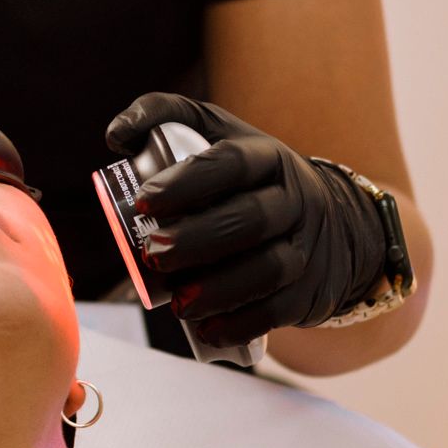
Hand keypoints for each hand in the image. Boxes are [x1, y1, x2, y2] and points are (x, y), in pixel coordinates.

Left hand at [104, 94, 386, 343]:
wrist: (332, 223)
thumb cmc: (249, 177)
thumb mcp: (218, 134)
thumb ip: (164, 117)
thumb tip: (116, 135)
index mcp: (266, 157)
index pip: (230, 163)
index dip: (186, 181)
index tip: (142, 201)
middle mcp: (293, 198)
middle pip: (250, 219)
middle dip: (196, 239)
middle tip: (152, 253)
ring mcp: (306, 246)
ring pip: (269, 267)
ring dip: (219, 288)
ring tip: (176, 302)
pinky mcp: (310, 289)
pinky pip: (280, 309)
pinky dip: (242, 322)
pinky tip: (207, 330)